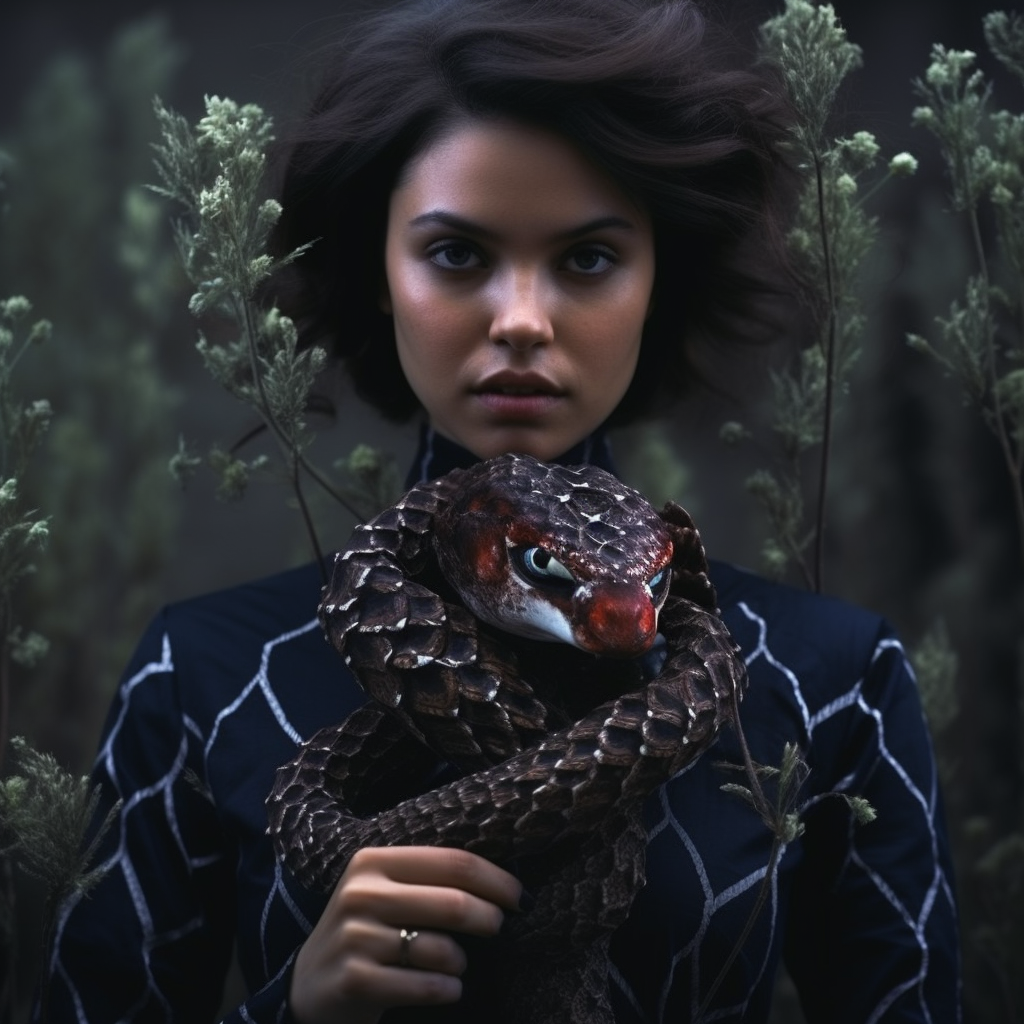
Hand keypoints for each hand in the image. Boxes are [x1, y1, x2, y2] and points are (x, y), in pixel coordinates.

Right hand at [289, 846, 522, 1023]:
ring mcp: (355, 937)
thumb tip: (502, 883)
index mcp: (373, 861)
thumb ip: (429, 880)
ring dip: (462, 961)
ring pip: (442, 948)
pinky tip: (447, 987)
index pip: (452, 862)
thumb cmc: (365, 932)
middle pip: (454, 902)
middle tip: (500, 927)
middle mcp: (361, 893)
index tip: (519, 896)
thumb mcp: (385, 892)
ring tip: (456, 964)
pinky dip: (447, 988)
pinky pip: (426, 984)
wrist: (308, 986)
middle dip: (490, 918)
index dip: (496, 879)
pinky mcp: (356, 980)